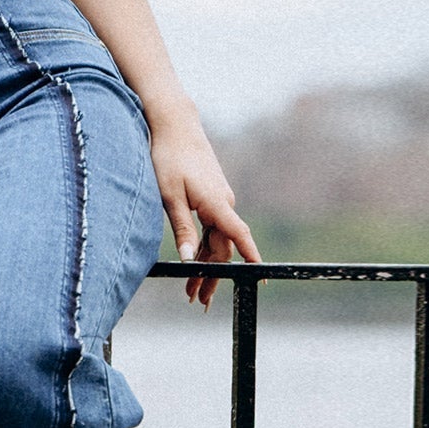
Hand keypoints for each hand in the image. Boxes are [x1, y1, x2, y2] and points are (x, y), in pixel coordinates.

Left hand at [147, 116, 260, 307]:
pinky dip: (203, 247)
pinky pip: (212, 229)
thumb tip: (190, 260)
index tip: (259, 278)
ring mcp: (219, 200)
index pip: (239, 237)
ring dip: (206, 264)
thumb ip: (182, 228)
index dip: (250, 258)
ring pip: (217, 240)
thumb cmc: (169, 158)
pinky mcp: (211, 198)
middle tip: (198, 301)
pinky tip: (195, 263)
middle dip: (212, 275)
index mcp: (217, 203)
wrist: (174, 126)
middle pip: (223, 247)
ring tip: (191, 291)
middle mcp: (224, 203)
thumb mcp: (169, 196)